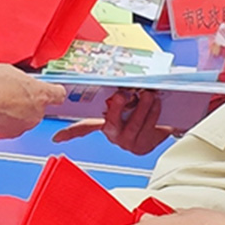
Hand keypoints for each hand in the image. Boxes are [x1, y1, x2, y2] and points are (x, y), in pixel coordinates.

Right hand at [0, 62, 53, 137]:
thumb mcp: (11, 71)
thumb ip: (21, 80)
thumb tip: (18, 81)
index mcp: (41, 94)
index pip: (58, 94)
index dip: (54, 92)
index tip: (52, 91)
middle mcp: (36, 113)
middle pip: (38, 109)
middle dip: (27, 103)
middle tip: (12, 94)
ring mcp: (22, 126)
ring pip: (23, 120)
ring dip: (14, 113)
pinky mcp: (7, 135)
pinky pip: (8, 127)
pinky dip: (2, 122)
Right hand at [53, 88, 178, 154]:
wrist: (166, 122)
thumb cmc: (145, 108)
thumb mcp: (131, 98)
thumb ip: (122, 92)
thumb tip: (122, 79)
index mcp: (105, 122)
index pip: (84, 126)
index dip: (70, 132)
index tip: (58, 138)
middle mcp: (113, 134)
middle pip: (111, 123)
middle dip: (118, 108)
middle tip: (123, 95)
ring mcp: (127, 141)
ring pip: (133, 125)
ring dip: (143, 108)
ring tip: (149, 95)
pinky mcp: (142, 145)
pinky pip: (148, 129)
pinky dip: (153, 114)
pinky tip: (156, 104)